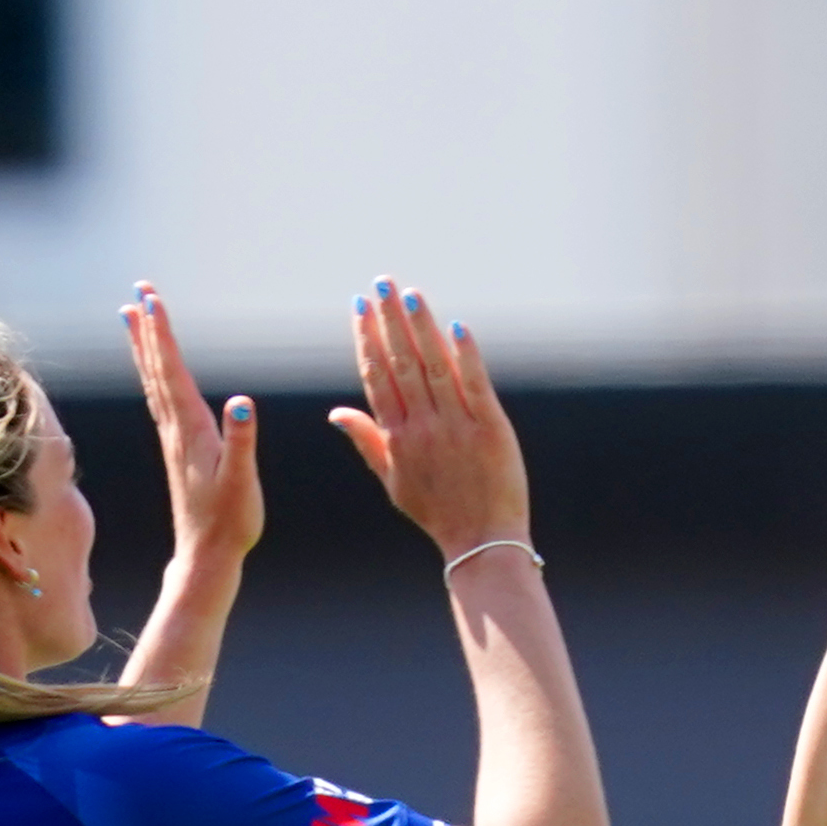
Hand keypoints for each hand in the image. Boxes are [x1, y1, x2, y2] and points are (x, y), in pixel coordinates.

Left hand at [127, 281, 259, 563]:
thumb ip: (242, 442)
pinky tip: (152, 367)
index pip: (172, 371)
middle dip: (149, 327)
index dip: (162, 334)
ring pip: (153, 381)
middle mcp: (176, 428)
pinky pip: (159, 398)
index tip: (151, 299)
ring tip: (132, 316)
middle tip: (140, 290)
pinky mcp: (177, 448)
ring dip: (144, 346)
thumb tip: (242, 403)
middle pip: (156, 368)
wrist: (207, 554)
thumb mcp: (243, 481)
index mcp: (191, 429)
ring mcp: (173, 438)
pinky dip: (153, 372)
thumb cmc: (230, 521)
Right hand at [331, 279, 528, 557]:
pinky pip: (475, 385)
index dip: (367, 338)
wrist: (481, 543)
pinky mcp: (490, 428)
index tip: (360, 305)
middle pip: (401, 363)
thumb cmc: (438, 513)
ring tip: (410, 294)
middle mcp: (423, 426)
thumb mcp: (393, 481)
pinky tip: (456, 327)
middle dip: (389, 320)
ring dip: (421, 328)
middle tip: (381, 283)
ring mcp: (456, 426)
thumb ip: (366, 441)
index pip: (376, 377)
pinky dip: (466, 356)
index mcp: (397, 436)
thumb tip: (335, 412)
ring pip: (434, 367)